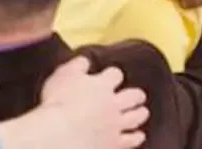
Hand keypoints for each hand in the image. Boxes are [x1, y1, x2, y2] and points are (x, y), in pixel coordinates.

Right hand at [0, 56, 148, 148]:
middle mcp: (113, 103)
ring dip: (140, 113)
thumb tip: (84, 60)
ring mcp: (116, 122)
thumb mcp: (63, 74)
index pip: (114, 74)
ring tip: (142, 111)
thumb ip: (76, 65)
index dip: (113, 74)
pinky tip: (139, 135)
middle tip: (137, 94)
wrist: (63, 130)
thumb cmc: (60, 102)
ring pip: (136, 117)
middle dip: (136, 94)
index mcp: (101, 84)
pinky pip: (132, 139)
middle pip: (133, 96)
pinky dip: (137, 136)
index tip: (111, 74)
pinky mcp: (115, 141)